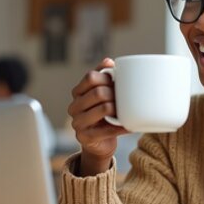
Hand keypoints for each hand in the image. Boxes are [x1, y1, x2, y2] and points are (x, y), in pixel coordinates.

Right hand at [68, 58, 128, 175]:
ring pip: (104, 108)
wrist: (100, 143)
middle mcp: (74, 107)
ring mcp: (77, 123)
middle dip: (114, 94)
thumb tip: (109, 61)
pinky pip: (107, 129)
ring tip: (124, 111)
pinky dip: (121, 126)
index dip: (107, 77)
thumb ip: (104, 77)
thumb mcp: (103, 94)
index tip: (116, 82)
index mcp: (77, 92)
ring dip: (118, 109)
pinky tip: (129, 125)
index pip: (90, 77)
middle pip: (98, 92)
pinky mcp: (85, 137)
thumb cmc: (104, 114)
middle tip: (123, 99)